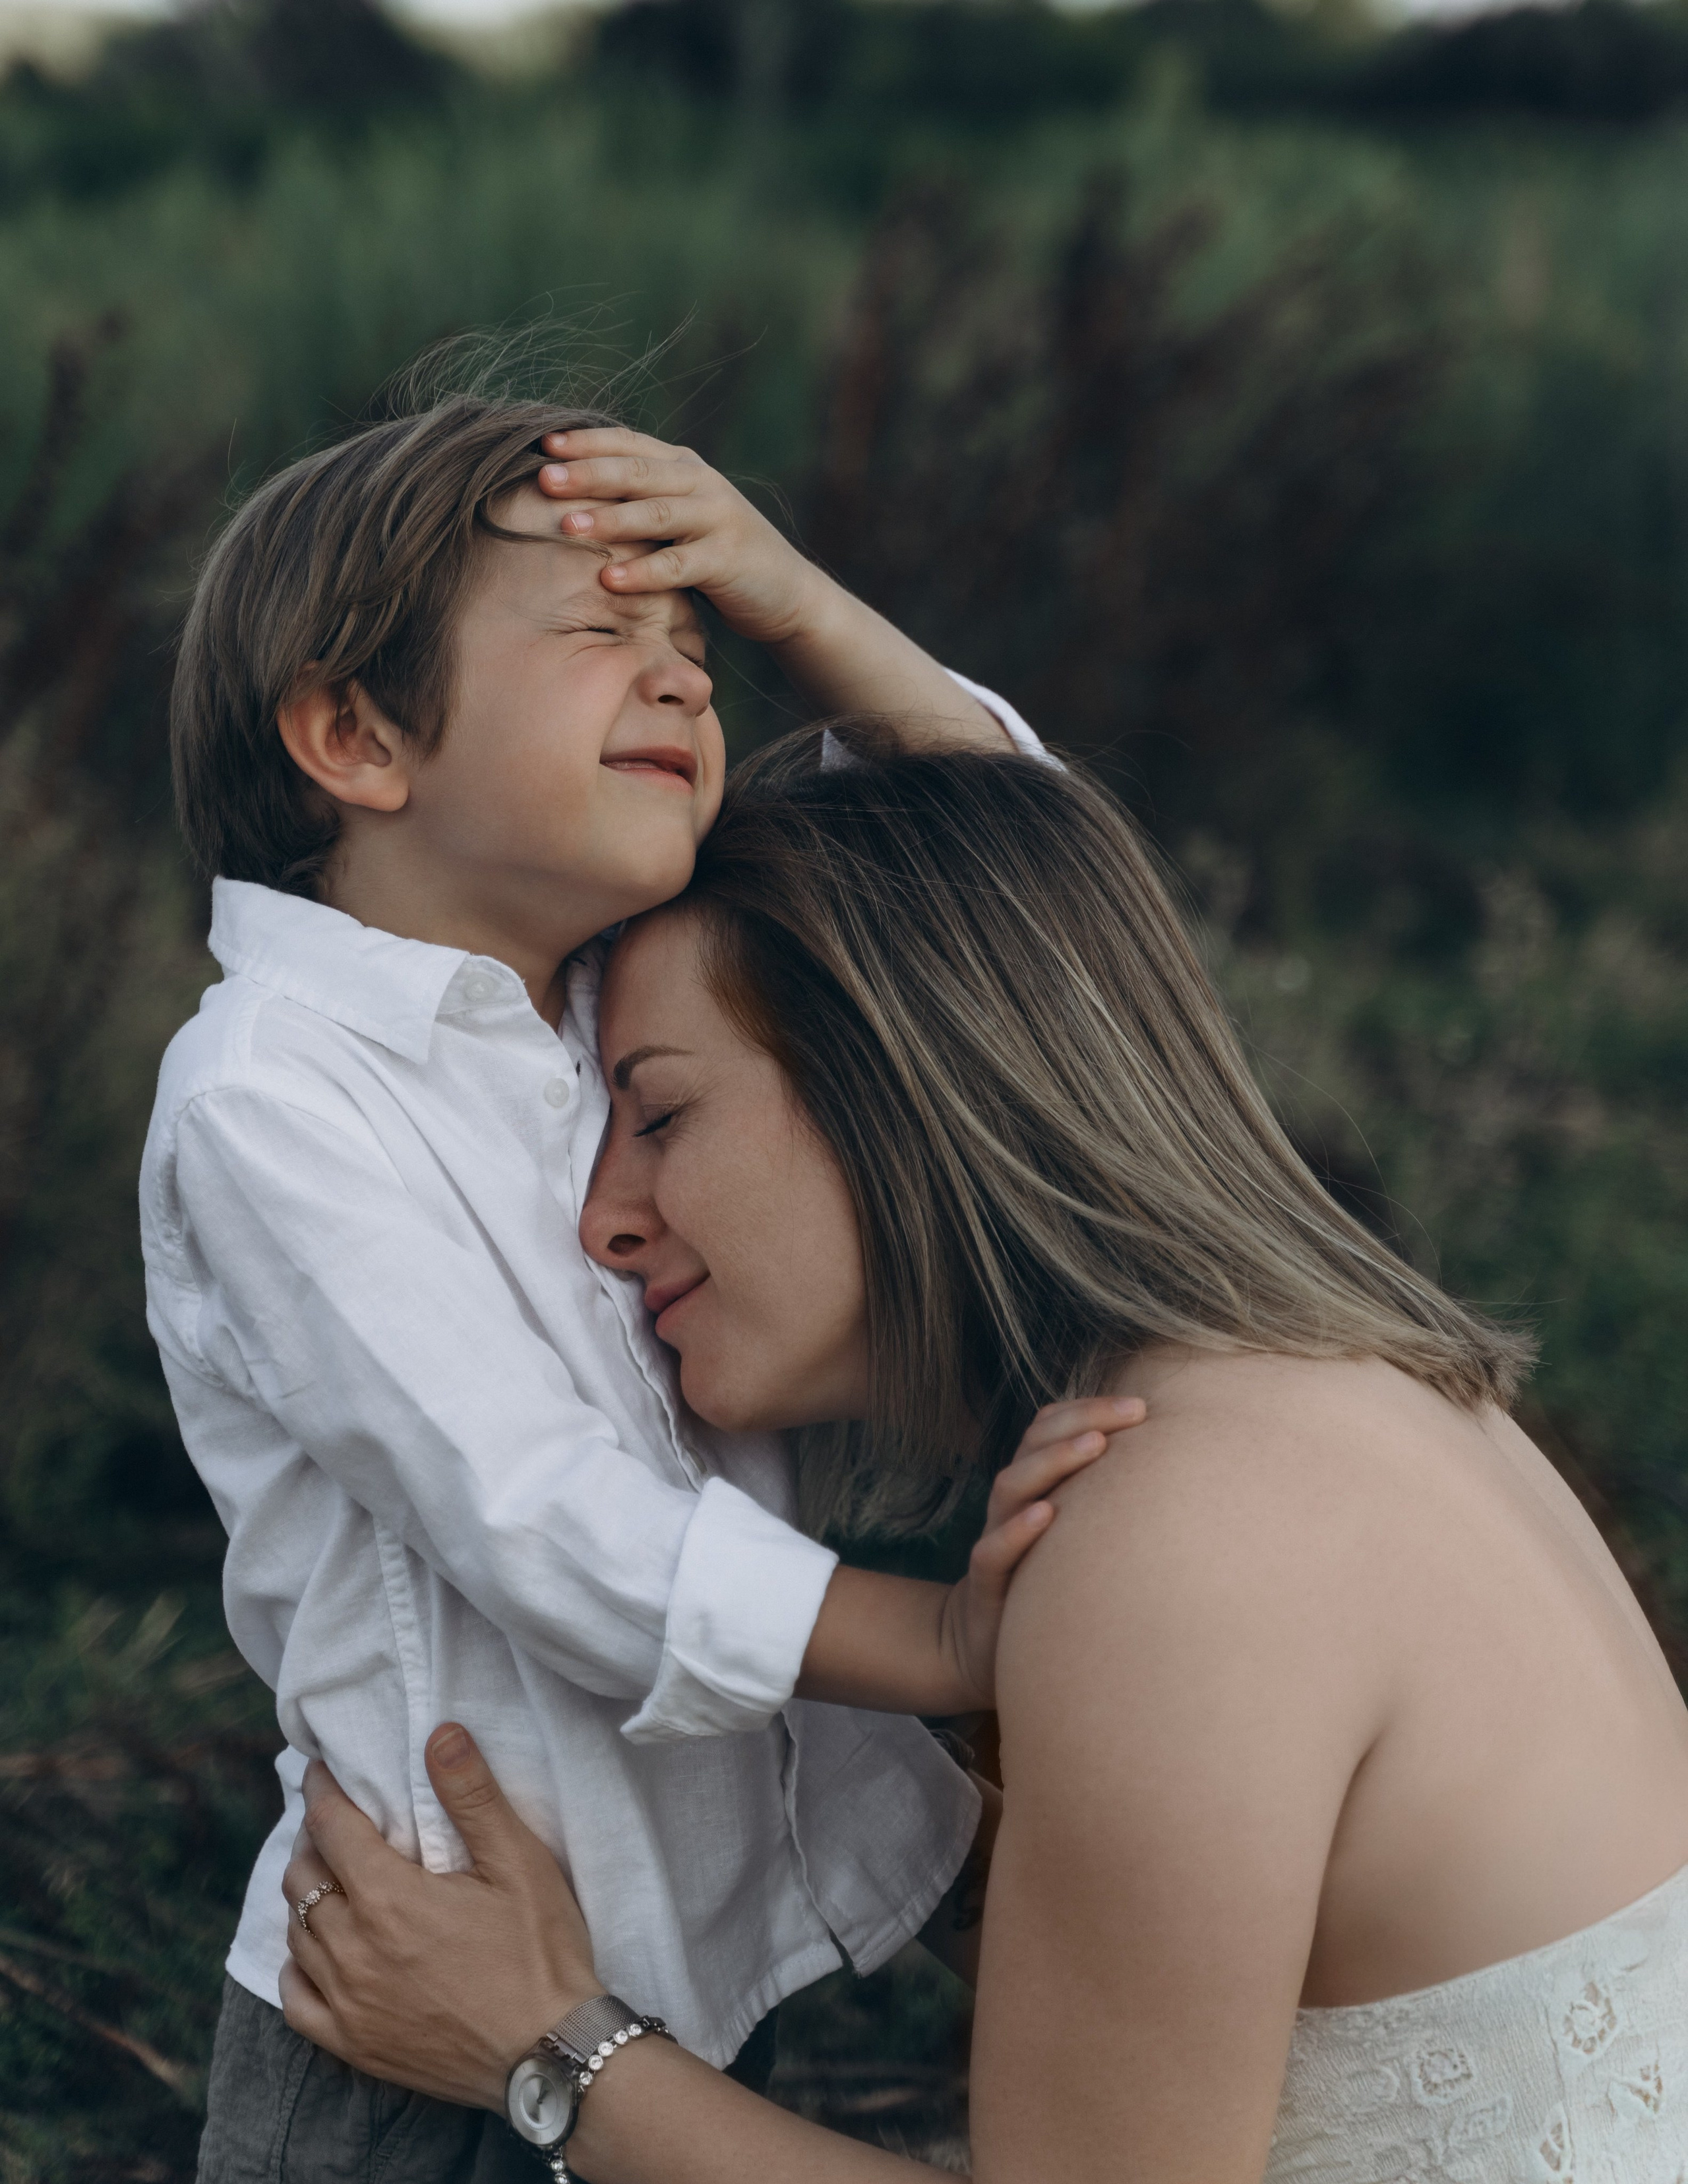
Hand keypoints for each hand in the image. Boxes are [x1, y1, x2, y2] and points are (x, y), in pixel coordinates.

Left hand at [279, 1724, 599, 2110]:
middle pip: (303, 1878)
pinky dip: (298, 1966)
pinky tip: (319, 1952)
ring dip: (306, 1897)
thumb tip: (440, 1733)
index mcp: (389, 1898)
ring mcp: (348, 2004)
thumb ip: (472, 1794)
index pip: (331, 1828)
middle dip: (314, 1841)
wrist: (551, 2053)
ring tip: (331, 1878)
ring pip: (297, 1934)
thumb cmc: (540, 1950)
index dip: (322, 1792)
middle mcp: (353, 1950)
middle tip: (337, 1824)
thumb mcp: (518, 1861)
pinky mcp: (354, 2046)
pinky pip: (296, 2000)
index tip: (321, 1772)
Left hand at [536, 428, 824, 647]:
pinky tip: (610, 579)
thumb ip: (642, 501)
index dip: (587, 442)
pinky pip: (678, 565)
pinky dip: (643, 572)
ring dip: (610, 520)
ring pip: (656, 513)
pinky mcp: (727, 560)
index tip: (544, 444)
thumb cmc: (718, 556)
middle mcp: (701, 483)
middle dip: (588, 474)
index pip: (630, 444)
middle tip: (544, 478)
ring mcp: (718, 519)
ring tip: (567, 526)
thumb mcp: (681, 518)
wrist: (786, 591)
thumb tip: (572, 493)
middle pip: (637, 472)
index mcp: (684, 467)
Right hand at [936, 1397, 1145, 1707]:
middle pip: (1035, 1444)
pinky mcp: (987, 1584)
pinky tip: (1046, 1515)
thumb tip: (1171, 1476)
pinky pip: (993, 1551)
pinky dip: (1017, 1530)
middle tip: (1132, 1410)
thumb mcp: (1073, 1536)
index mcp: (1033, 1484)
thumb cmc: (1045, 1581)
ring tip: (1095, 1445)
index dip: (1090, 1409)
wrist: (980, 1645)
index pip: (1051, 1428)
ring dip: (1053, 1461)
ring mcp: (996, 1539)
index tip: (1141, 1405)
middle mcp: (1012, 1504)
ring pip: (1012, 1487)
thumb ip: (1100, 1501)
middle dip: (1082, 1421)